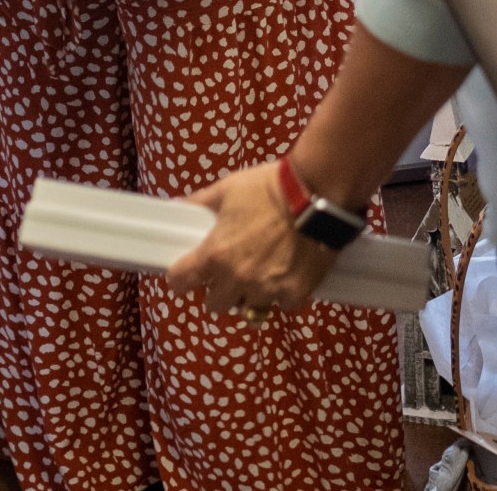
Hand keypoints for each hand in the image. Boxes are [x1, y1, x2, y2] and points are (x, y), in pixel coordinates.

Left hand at [166, 161, 336, 315]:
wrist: (317, 194)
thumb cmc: (269, 188)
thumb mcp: (228, 189)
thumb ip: (200, 202)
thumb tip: (178, 206)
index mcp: (215, 255)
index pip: (180, 282)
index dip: (180, 278)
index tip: (186, 275)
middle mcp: (237, 279)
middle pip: (215, 305)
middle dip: (218, 291)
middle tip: (228, 275)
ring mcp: (267, 289)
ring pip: (249, 308)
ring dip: (251, 295)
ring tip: (260, 276)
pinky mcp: (296, 293)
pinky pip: (282, 304)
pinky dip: (283, 295)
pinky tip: (287, 277)